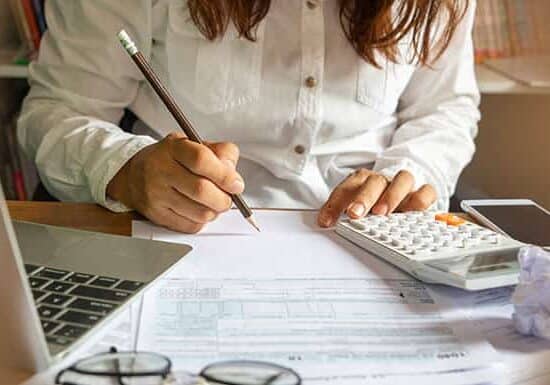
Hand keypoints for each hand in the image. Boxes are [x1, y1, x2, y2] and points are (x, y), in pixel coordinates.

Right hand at [107, 133, 243, 232]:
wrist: (134, 175)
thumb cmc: (171, 160)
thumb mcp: (194, 145)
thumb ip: (220, 153)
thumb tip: (233, 176)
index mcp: (173, 147)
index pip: (201, 160)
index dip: (224, 175)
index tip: (236, 184)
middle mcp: (161, 170)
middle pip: (201, 190)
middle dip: (224, 198)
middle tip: (228, 197)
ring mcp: (156, 194)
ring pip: (199, 212)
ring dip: (214, 211)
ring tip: (213, 203)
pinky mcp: (156, 215)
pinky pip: (190, 226)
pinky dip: (202, 221)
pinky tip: (198, 210)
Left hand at [318, 169, 436, 226]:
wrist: (399, 189)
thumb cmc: (372, 200)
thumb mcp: (352, 205)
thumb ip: (339, 212)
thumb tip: (324, 224)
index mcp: (361, 180)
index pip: (346, 188)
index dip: (334, 204)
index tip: (326, 222)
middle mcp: (382, 180)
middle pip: (374, 181)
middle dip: (363, 198)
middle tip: (354, 213)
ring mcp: (403, 185)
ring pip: (402, 179)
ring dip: (391, 196)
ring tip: (383, 213)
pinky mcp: (422, 193)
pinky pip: (427, 191)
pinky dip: (421, 199)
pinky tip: (413, 213)